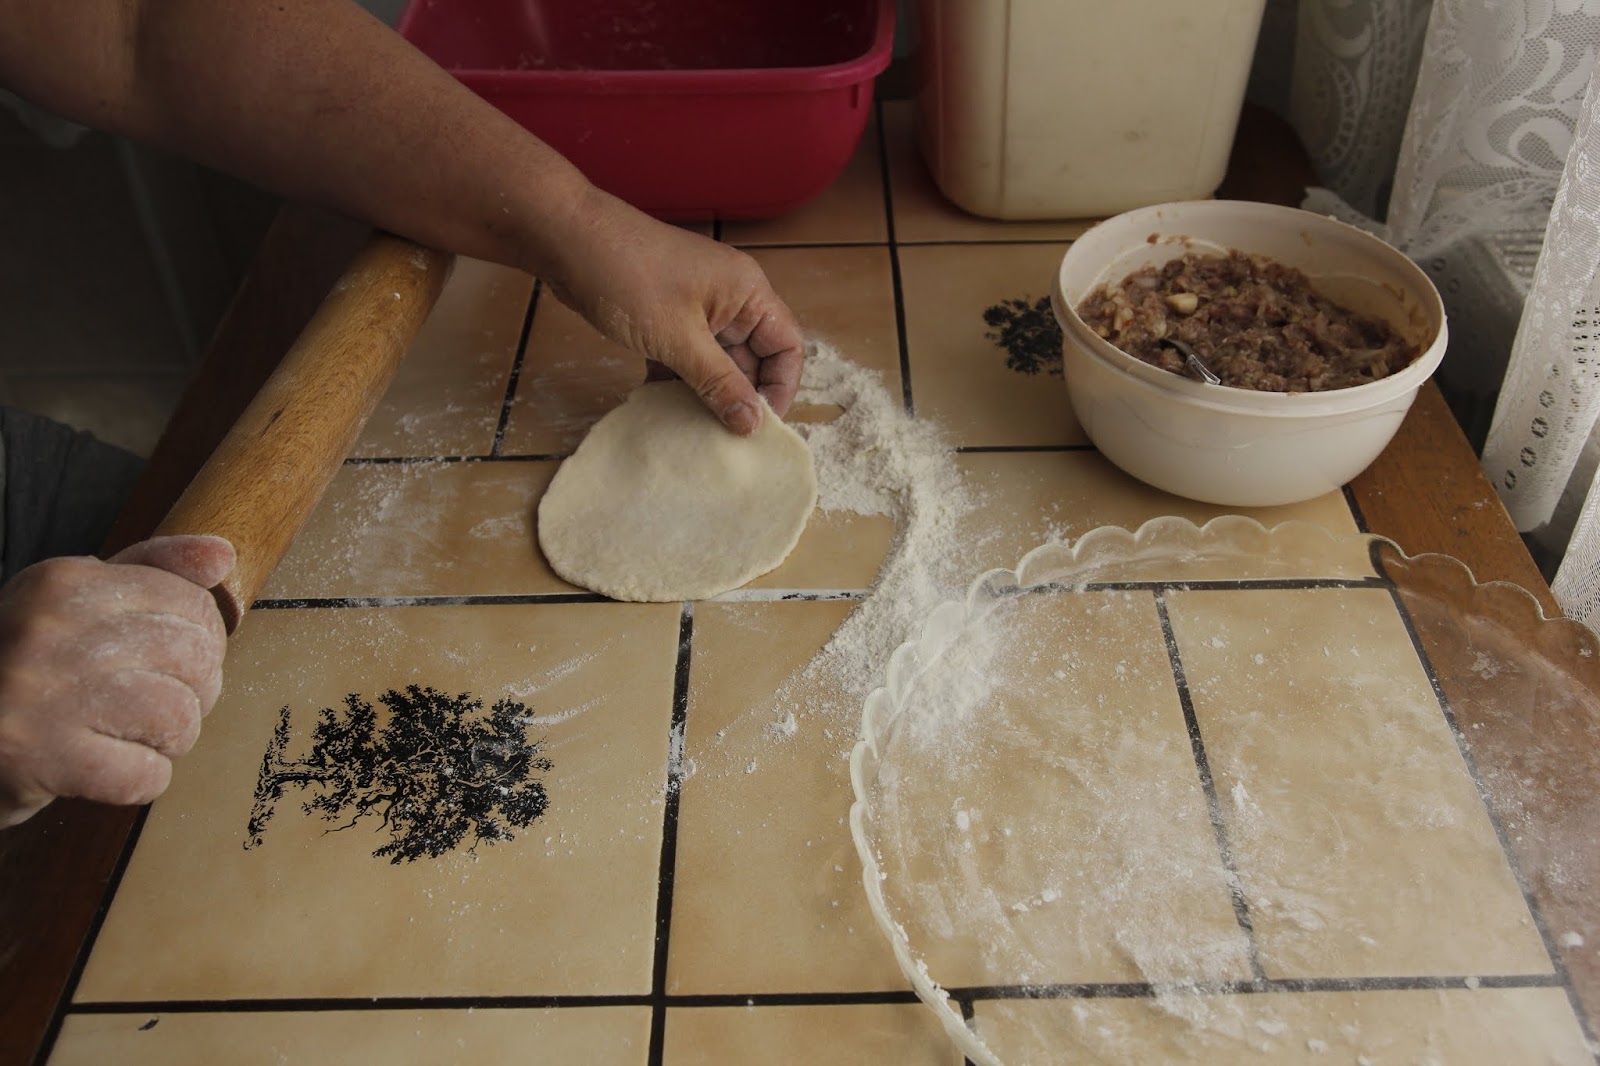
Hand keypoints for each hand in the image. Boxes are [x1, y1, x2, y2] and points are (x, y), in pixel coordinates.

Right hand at [0, 535, 234, 827]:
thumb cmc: (22, 669)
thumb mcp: (72, 603)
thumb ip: (150, 572)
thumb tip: (221, 555)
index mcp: (62, 582)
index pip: (191, 604)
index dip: (202, 642)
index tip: (173, 663)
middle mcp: (50, 629)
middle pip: (194, 659)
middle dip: (194, 692)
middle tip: (152, 707)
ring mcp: (40, 693)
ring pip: (177, 716)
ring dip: (169, 740)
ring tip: (129, 737)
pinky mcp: (36, 757)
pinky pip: (145, 774)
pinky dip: (139, 779)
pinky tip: (105, 767)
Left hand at [541, 185, 805, 435]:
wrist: (565, 238)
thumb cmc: (627, 275)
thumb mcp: (678, 338)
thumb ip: (719, 383)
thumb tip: (752, 424)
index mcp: (748, 292)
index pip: (787, 347)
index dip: (779, 389)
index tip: (759, 427)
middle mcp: (730, 298)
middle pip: (753, 359)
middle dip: (739, 398)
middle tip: (721, 439)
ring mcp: (697, 307)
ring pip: (717, 362)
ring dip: (706, 394)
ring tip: (692, 431)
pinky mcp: (667, 316)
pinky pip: (687, 357)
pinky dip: (678, 382)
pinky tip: (662, 408)